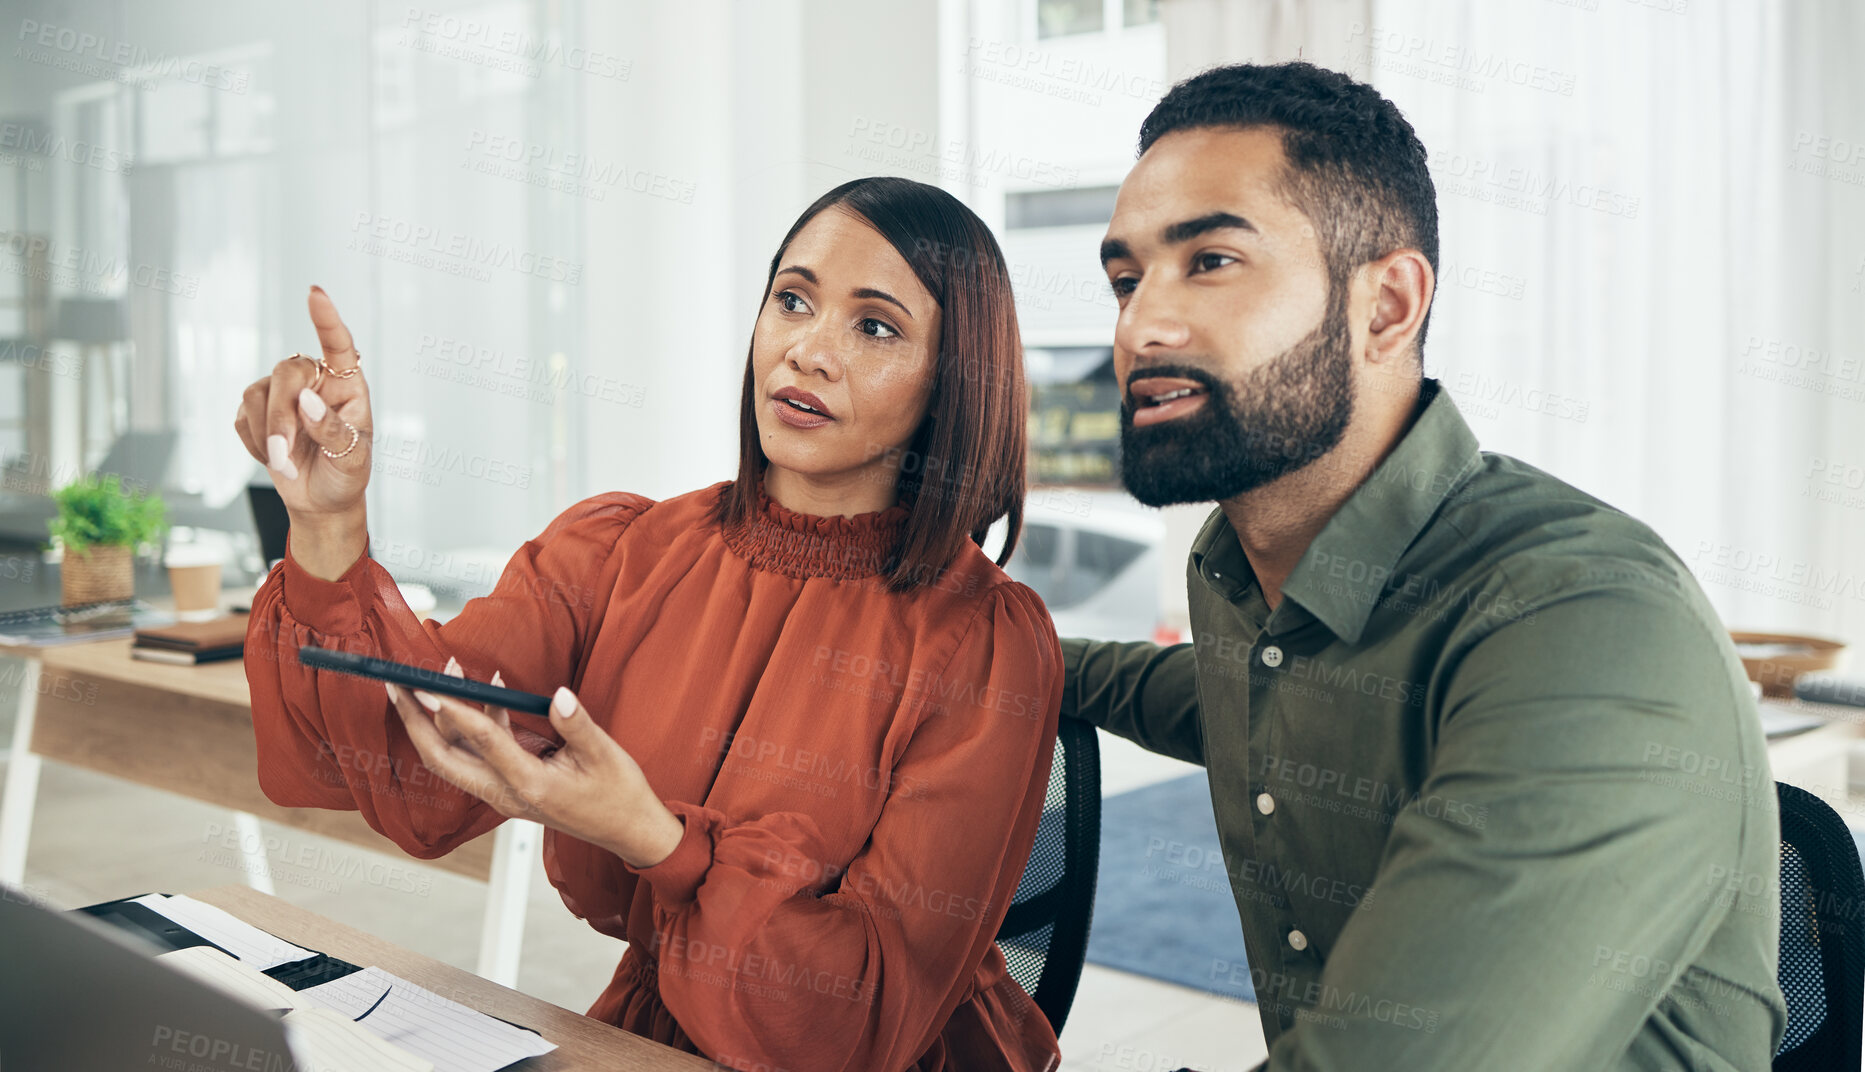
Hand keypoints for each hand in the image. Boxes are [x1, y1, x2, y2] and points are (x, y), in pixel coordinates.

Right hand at [232, 286, 372, 547]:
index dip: (326, 319)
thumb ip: (333, 430)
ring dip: (266, 434)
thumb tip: (306, 401)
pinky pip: (241, 416)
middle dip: (281, 416)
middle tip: (284, 454)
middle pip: (286, 372)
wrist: (321, 500)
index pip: (338, 345)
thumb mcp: (352, 459)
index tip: (315, 294)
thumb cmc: (345, 475)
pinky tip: (275, 458)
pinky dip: (254, 443)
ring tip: (285, 464)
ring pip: (257, 393)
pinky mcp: (256, 409)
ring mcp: (282, 392)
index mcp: (347, 384)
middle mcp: (314, 380)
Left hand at [386, 678, 684, 867]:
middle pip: (442, 758)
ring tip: (443, 674)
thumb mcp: (605, 754)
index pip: (480, 741)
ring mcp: (503, 794)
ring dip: (441, 719)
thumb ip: (576, 724)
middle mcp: (506, 793)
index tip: (425, 686)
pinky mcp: (508, 788)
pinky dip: (473, 725)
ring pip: (455, 758)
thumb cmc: (619, 794)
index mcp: (528, 784)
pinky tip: (488, 693)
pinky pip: (477, 757)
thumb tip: (557, 694)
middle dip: (414, 721)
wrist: (628, 831)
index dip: (451, 710)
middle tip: (397, 685)